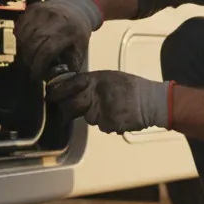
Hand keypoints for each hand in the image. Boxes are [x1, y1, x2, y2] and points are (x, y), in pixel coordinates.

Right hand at [15, 0, 103, 79]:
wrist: (76, 8)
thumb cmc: (78, 32)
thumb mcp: (80, 48)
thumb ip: (70, 64)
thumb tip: (60, 81)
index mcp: (67, 29)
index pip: (47, 50)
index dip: (39, 65)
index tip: (36, 75)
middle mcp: (52, 18)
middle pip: (32, 43)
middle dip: (29, 59)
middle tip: (32, 67)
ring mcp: (40, 11)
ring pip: (23, 36)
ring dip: (23, 50)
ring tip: (30, 57)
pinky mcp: (32, 8)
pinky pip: (20, 27)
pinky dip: (20, 38)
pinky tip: (27, 44)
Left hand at [48, 70, 170, 133]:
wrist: (152, 102)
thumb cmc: (133, 88)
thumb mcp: (110, 77)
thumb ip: (91, 82)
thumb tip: (72, 85)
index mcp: (94, 80)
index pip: (67, 86)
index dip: (58, 92)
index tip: (52, 96)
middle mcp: (94, 95)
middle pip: (71, 106)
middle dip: (69, 110)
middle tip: (71, 111)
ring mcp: (100, 112)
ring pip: (89, 117)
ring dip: (95, 115)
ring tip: (111, 109)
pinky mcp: (107, 125)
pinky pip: (102, 126)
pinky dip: (108, 122)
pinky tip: (118, 116)